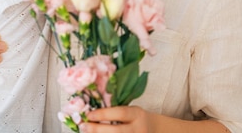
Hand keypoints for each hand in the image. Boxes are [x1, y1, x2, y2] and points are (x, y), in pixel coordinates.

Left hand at [81, 107, 229, 132]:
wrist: (159, 131)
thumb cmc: (138, 118)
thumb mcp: (132, 111)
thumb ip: (117, 111)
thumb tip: (90, 110)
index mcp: (138, 114)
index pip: (119, 113)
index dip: (103, 114)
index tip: (88, 114)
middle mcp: (139, 128)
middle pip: (116, 131)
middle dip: (97, 129)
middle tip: (83, 126)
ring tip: (87, 132)